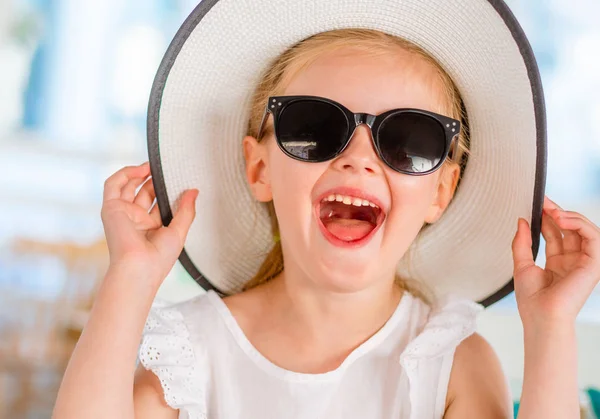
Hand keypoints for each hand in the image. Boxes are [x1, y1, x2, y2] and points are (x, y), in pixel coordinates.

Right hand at [101, 162, 197, 287]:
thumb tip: (194, 191)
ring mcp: (122, 213)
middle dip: (154, 180)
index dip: (167, 190)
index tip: (180, 180)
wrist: (139, 268)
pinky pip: (113, 184)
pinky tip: (141, 169)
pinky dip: (125, 173)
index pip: (158, 203)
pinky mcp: (111, 208)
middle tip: (168, 170)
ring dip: (139, 173)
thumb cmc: (159, 258)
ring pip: (127, 186)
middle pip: (144, 192)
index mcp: (151, 227)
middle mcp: (135, 220)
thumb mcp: (178, 231)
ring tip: (154, 165)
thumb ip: (186, 210)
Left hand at [512, 196, 599, 328]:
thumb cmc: (532, 299)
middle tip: (543, 200)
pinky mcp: (594, 264)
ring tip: (552, 210)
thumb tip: (522, 220)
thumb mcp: (522, 265)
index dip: (547, 217)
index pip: (556, 233)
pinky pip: (594, 237)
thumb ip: (522, 242)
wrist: (541, 317)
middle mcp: (573, 261)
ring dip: (570, 216)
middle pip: (570, 229)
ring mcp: (585, 262)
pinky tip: (562, 219)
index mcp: (558, 263)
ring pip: (585, 229)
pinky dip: (580, 224)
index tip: (537, 203)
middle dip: (558, 211)